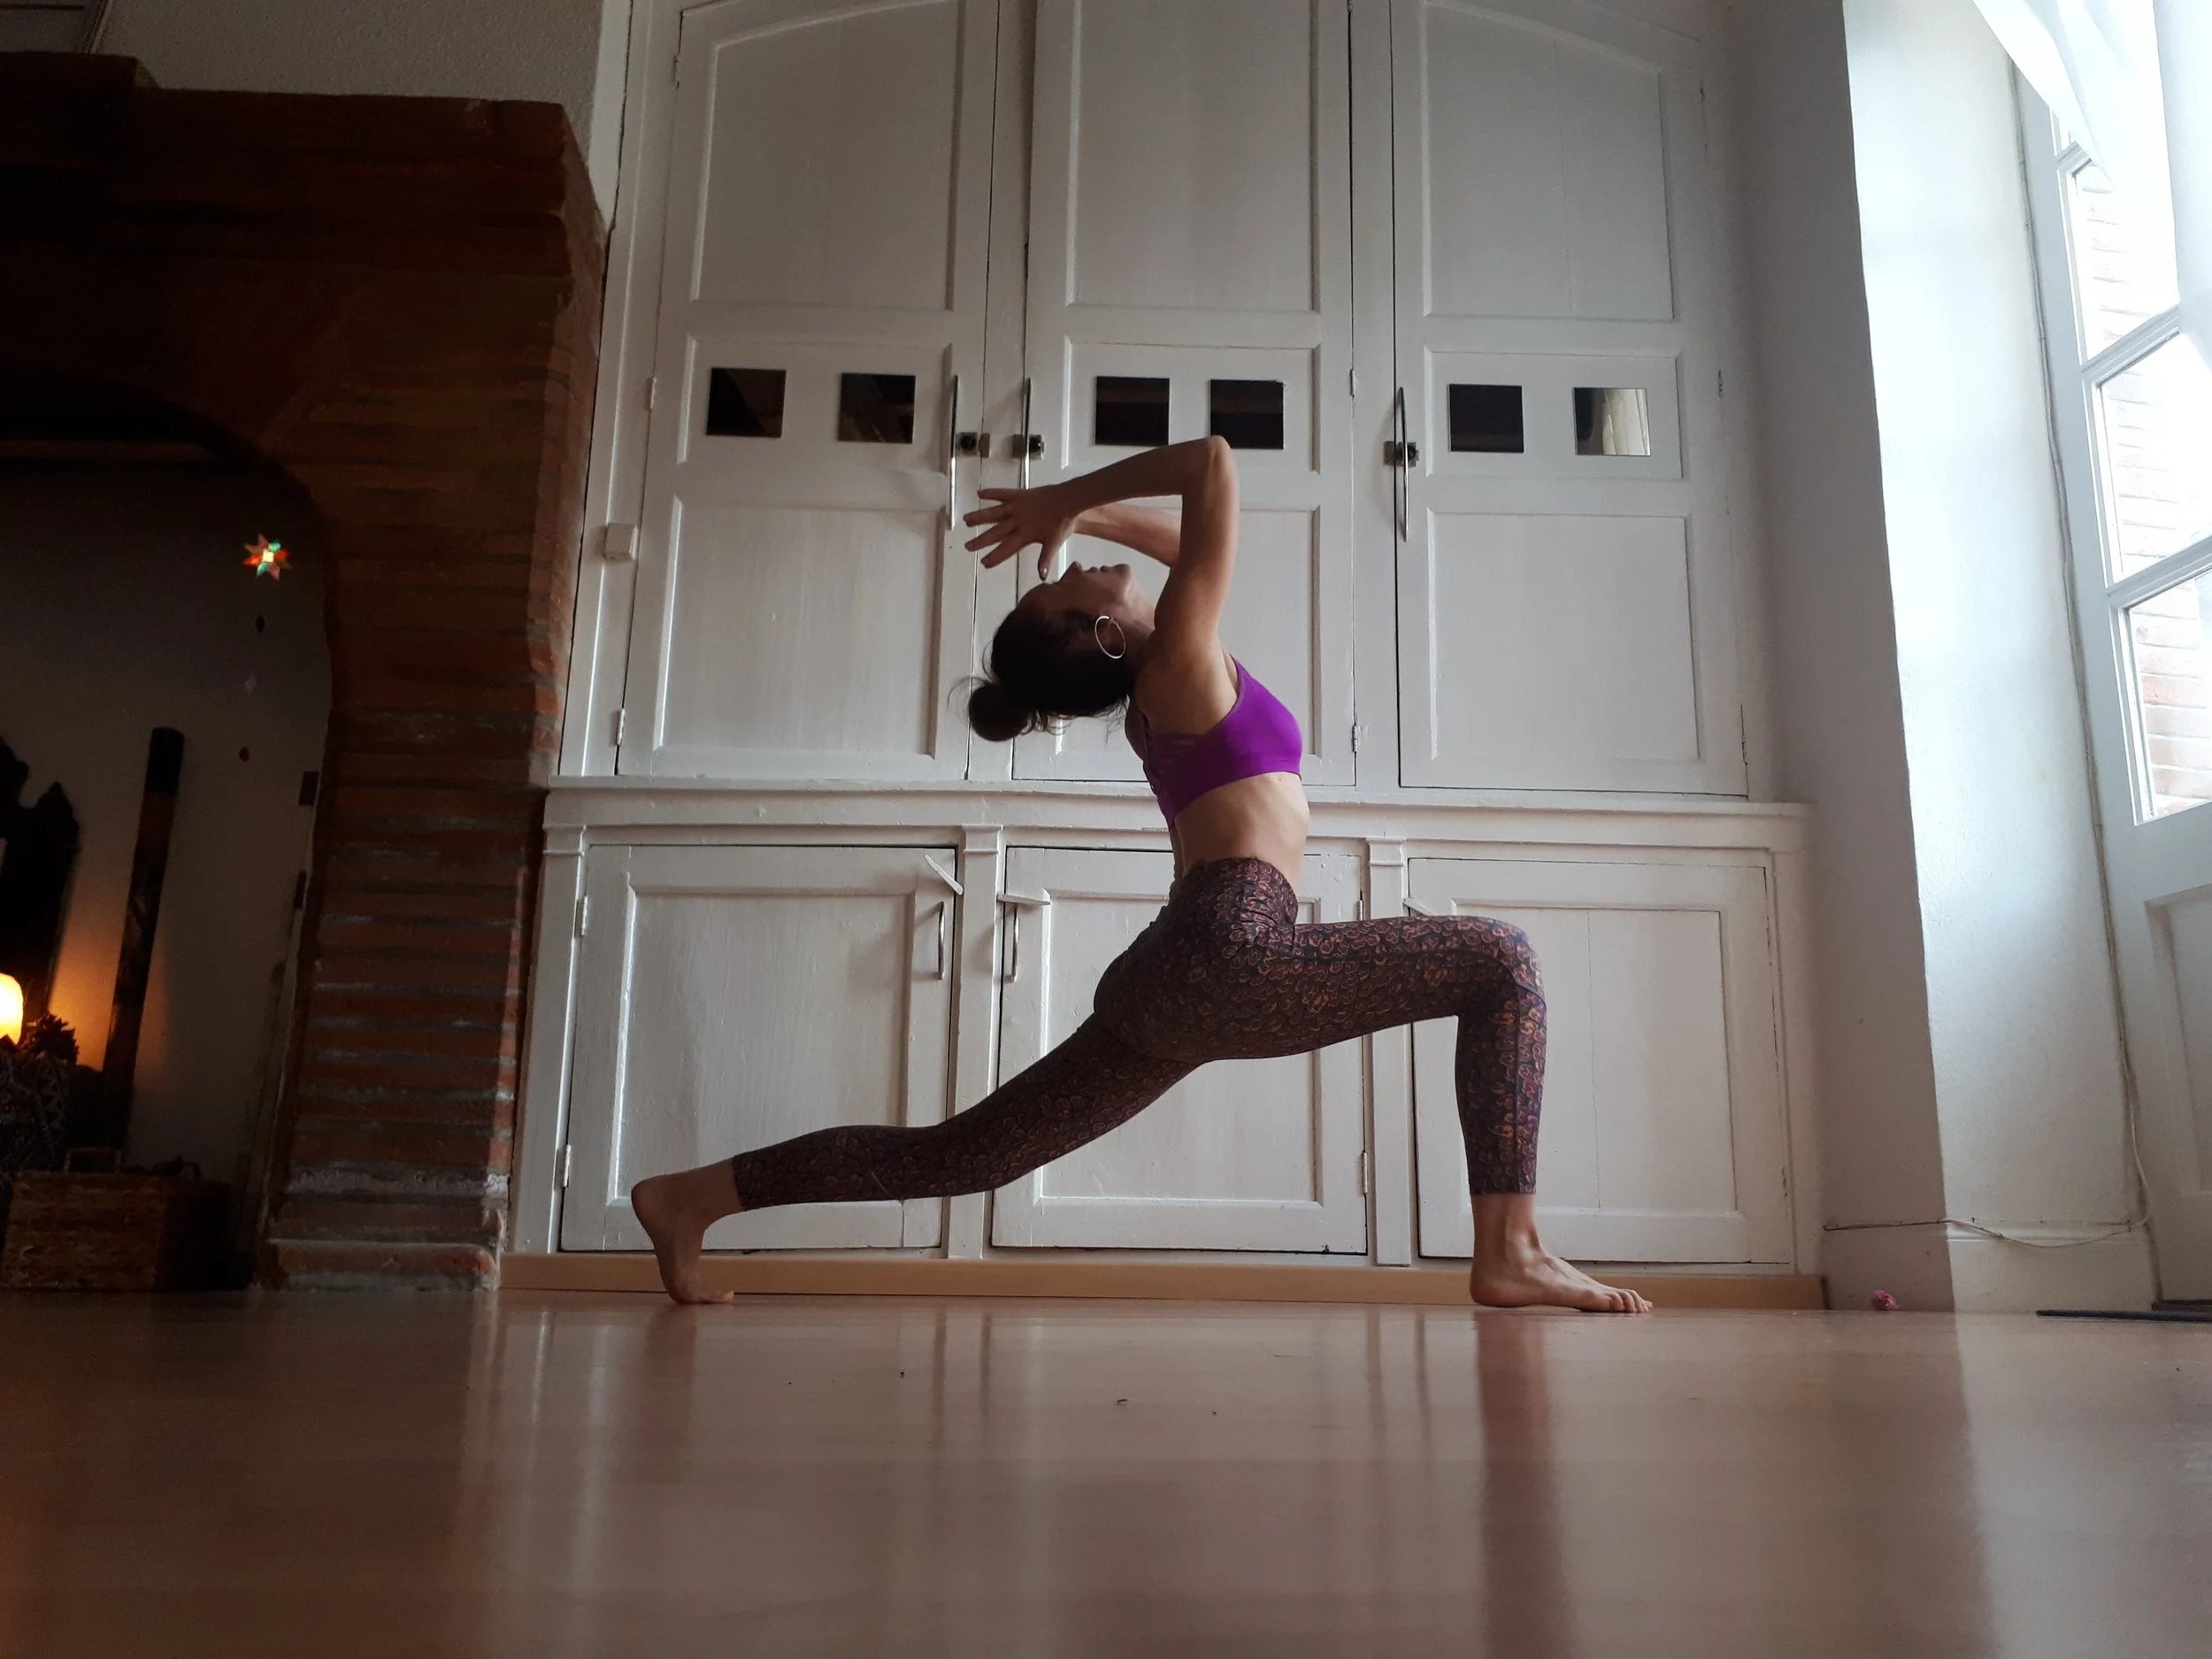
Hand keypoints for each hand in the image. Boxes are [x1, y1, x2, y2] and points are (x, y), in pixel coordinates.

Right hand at [964, 486, 1080, 574]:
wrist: (1069, 500)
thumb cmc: (1063, 523)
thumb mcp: (1054, 543)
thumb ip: (1045, 559)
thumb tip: (1041, 576)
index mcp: (1025, 534)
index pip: (1007, 548)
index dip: (995, 556)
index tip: (984, 563)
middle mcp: (1018, 521)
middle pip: (996, 533)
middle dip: (981, 541)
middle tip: (967, 546)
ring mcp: (1017, 507)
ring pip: (994, 513)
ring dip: (979, 517)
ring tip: (966, 520)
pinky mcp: (1020, 495)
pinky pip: (1002, 493)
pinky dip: (991, 493)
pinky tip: (979, 493)